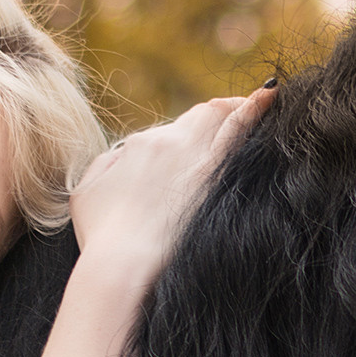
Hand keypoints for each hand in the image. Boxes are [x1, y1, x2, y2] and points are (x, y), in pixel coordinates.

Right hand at [67, 82, 277, 290]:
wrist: (121, 260)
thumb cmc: (101, 235)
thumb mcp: (87, 192)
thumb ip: (106, 166)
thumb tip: (121, 156)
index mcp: (139, 145)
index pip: (172, 130)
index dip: (189, 134)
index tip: (202, 144)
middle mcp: (167, 142)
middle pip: (200, 116)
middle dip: (218, 114)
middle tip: (238, 115)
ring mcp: (191, 156)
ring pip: (219, 115)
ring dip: (238, 106)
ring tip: (260, 101)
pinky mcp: (212, 174)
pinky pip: (237, 129)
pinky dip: (254, 109)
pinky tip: (269, 97)